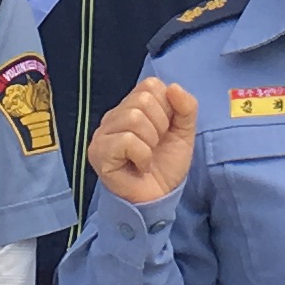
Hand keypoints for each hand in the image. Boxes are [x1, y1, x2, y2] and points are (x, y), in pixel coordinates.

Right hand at [88, 78, 197, 203]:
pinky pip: (127, 140)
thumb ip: (186, 107)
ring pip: (135, 118)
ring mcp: (102, 134)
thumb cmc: (166, 166)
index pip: (150, 85)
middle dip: (160, 127)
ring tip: (146, 157)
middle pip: (143, 100)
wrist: (158, 199)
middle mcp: (113, 117)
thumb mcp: (184, 133)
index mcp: (131, 107)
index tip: (165, 131)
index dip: (166, 108)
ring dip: (151, 143)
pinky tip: (138, 166)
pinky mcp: (99, 153)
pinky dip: (142, 156)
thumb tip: (174, 87)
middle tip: (155, 146)